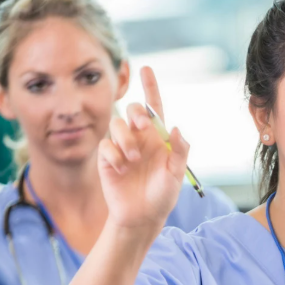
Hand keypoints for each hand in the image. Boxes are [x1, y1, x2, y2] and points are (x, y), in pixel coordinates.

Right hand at [98, 66, 187, 233]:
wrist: (142, 216)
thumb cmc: (162, 194)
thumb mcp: (176, 174)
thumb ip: (179, 151)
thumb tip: (176, 128)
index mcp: (159, 137)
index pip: (154, 107)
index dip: (150, 87)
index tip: (146, 68)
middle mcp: (139, 137)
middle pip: (133, 110)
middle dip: (137, 113)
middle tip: (143, 126)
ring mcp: (121, 147)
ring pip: (117, 124)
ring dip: (126, 140)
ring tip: (134, 161)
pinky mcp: (107, 159)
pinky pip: (105, 146)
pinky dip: (114, 156)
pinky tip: (122, 170)